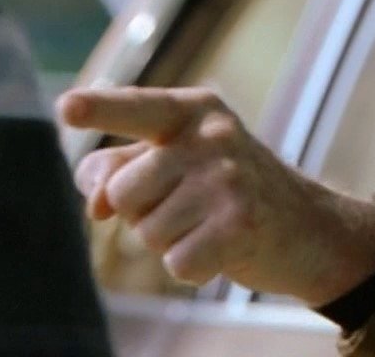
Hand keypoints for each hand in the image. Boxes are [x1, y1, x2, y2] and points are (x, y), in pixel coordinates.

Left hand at [59, 86, 374, 305]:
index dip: (99, 109)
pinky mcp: (241, 223)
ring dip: (171, 241)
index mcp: (195, 111)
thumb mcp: (178, 163)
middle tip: (191, 205)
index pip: (137, 107)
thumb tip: (97, 200)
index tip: (66, 108)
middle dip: (144, 211)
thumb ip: (122, 167)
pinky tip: (224, 247)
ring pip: (147, 233)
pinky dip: (193, 268)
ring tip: (209, 223)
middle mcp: (214, 136)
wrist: (308, 226)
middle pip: (125, 193)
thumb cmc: (227, 190)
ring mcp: (230, 178)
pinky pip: (176, 263)